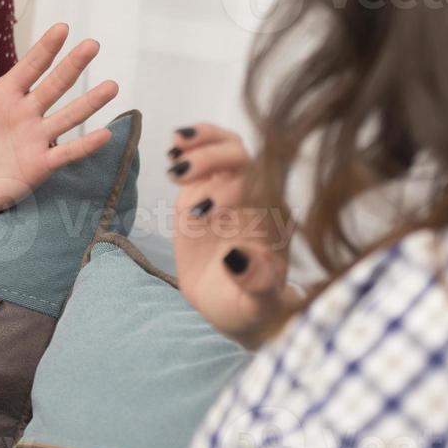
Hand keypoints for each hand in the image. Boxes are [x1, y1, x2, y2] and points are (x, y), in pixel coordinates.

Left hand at [0, 22, 119, 213]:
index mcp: (7, 94)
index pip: (30, 67)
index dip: (45, 48)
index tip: (62, 28)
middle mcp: (28, 111)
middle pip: (55, 85)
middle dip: (73, 65)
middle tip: (92, 45)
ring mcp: (37, 137)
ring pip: (69, 116)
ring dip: (90, 102)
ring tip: (112, 86)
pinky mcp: (42, 164)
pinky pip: (68, 153)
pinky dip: (86, 145)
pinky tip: (104, 134)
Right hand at [168, 122, 302, 350]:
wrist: (232, 304)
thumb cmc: (251, 305)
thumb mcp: (255, 302)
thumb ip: (255, 281)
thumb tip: (238, 255)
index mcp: (275, 219)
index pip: (262, 185)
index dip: (233, 186)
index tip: (202, 212)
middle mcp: (255, 197)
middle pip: (242, 157)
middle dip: (210, 158)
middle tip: (179, 173)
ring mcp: (229, 190)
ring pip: (225, 146)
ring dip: (201, 142)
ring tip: (175, 151)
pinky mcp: (205, 191)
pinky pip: (202, 158)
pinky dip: (189, 147)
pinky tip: (172, 152)